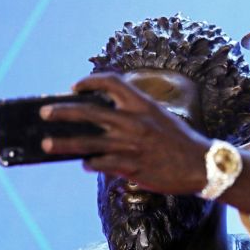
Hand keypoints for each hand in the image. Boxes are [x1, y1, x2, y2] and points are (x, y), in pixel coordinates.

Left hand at [39, 73, 209, 194]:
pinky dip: (90, 163)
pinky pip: (102, 164)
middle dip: (63, 111)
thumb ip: (135, 114)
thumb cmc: (181, 142)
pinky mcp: (132, 167)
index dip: (90, 81)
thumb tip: (105, 118)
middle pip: (89, 112)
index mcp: (144, 105)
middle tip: (45, 112)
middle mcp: (135, 122)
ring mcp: (132, 145)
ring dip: (64, 143)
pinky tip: (85, 164)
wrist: (204, 165)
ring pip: (88, 143)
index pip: (112, 83)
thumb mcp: (160, 117)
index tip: (75, 86)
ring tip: (46, 144)